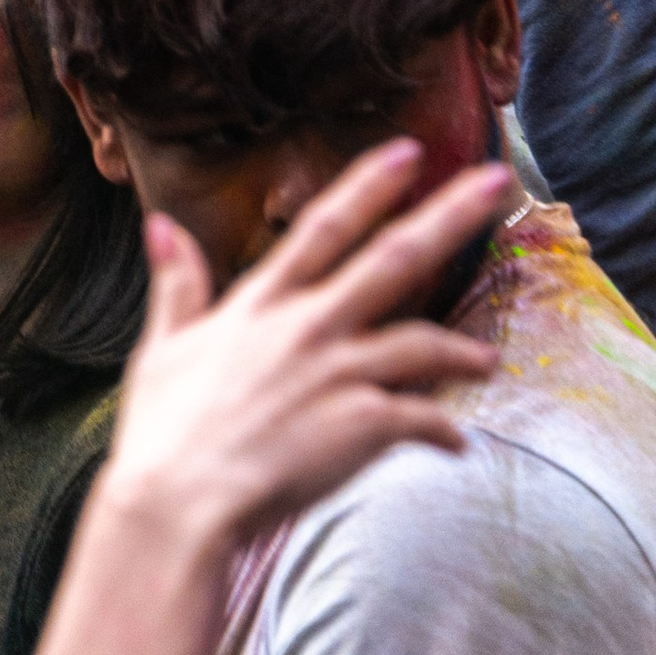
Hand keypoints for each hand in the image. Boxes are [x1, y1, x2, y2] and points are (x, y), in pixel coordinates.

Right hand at [96, 140, 510, 561]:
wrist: (180, 502)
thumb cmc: (164, 430)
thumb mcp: (163, 345)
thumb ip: (176, 283)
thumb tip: (161, 224)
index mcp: (263, 302)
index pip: (325, 226)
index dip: (368, 184)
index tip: (408, 151)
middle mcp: (309, 326)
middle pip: (393, 258)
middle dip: (449, 215)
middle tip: (495, 181)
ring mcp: (339, 373)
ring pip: (421, 343)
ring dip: (461, 350)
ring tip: (488, 359)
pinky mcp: (361, 426)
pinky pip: (421, 420)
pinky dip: (441, 430)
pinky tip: (454, 444)